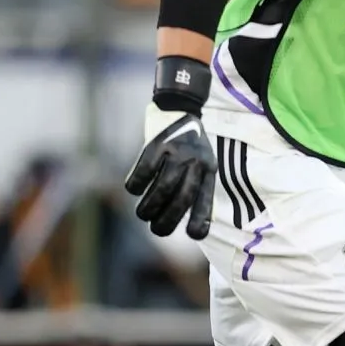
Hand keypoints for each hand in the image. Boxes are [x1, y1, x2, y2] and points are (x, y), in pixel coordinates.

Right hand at [124, 104, 217, 239]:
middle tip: (156, 230)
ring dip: (149, 208)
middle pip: (181, 198)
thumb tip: (189, 225)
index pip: (206, 199)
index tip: (193, 235)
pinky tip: (135, 189)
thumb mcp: (203, 165)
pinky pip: (144, 173)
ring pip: (161, 189)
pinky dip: (136, 186)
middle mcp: (195, 162)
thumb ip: (196, 189)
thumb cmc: (190, 148)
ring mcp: (176, 153)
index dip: (200, 219)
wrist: (180, 110)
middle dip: (167, 220)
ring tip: (143, 214)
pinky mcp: (157, 145)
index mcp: (209, 170)